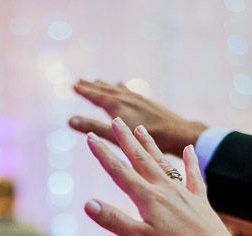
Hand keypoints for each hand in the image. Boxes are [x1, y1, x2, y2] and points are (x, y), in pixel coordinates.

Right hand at [69, 79, 207, 154]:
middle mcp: (127, 99)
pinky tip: (122, 86)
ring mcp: (139, 99)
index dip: (84, 91)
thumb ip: (94, 129)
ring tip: (97, 81)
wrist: (180, 134)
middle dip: (92, 86)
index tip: (73, 84)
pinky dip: (121, 87)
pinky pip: (129, 91)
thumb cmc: (150, 140)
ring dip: (105, 86)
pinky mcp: (149, 103)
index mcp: (118, 107)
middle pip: (105, 91)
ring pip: (117, 90)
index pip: (96, 96)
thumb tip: (71, 120)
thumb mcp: (117, 139)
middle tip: (79, 80)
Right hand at [83, 117, 238, 235]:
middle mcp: (165, 189)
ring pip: (163, 162)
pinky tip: (190, 149)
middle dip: (127, 139)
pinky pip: (194, 175)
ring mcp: (183, 192)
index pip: (119, 171)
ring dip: (150, 145)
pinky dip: (191, 161)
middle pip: (141, 159)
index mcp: (148, 198)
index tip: (91, 136)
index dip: (103, 154)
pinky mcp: (200, 200)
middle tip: (117, 120)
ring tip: (141, 129)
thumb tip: (88, 203)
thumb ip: (114, 220)